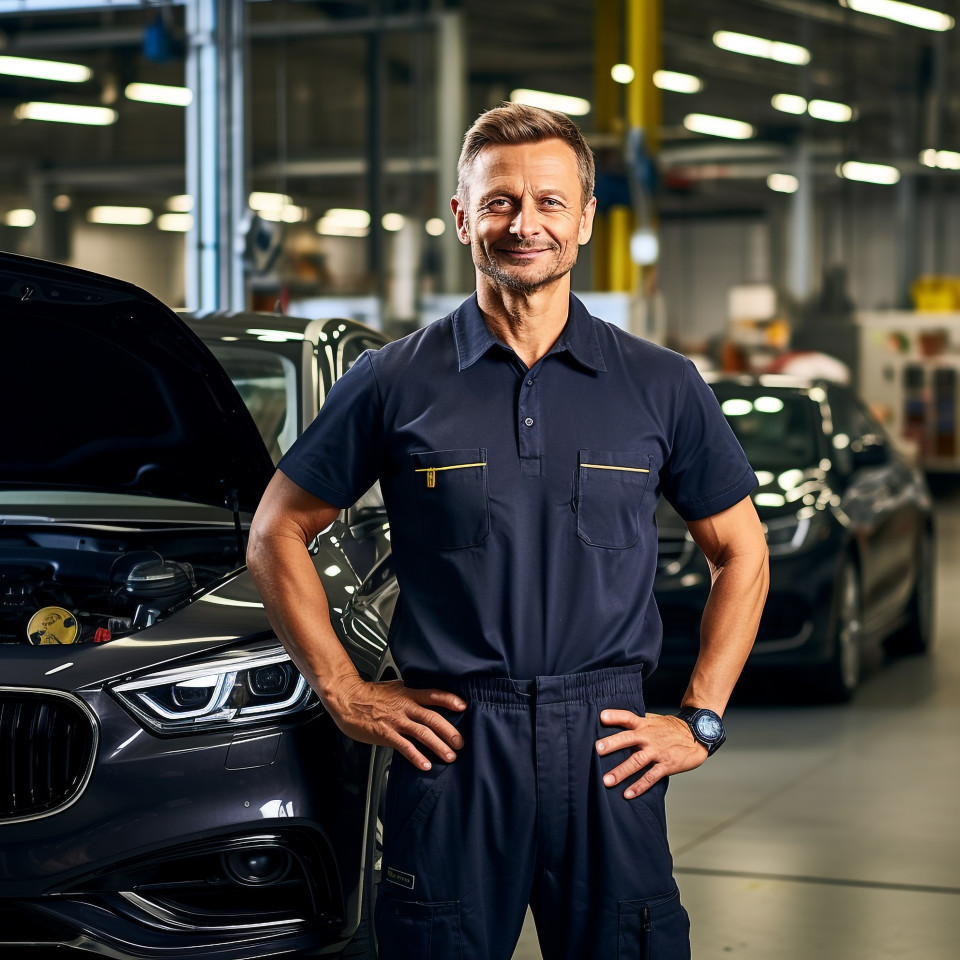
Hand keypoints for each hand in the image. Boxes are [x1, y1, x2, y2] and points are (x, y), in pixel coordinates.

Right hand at [325, 676, 465, 769]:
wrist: (346, 698)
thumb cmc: (367, 694)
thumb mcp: (393, 688)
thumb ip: (408, 693)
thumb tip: (423, 697)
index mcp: (407, 693)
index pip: (433, 695)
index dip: (449, 700)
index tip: (463, 706)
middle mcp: (404, 706)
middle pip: (432, 717)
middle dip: (449, 731)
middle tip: (461, 742)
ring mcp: (396, 720)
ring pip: (422, 733)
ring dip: (438, 745)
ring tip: (450, 756)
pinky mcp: (385, 734)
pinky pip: (404, 746)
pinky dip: (416, 756)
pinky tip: (425, 764)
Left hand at [595, 710, 706, 798]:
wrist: (697, 736)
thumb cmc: (671, 729)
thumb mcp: (654, 721)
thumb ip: (637, 723)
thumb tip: (615, 724)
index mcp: (644, 724)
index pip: (628, 717)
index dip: (615, 716)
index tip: (602, 717)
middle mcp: (648, 737)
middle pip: (628, 738)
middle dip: (613, 744)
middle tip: (598, 749)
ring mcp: (657, 752)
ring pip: (636, 761)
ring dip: (621, 771)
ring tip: (607, 780)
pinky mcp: (666, 765)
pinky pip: (650, 777)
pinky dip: (639, 786)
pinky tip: (627, 793)